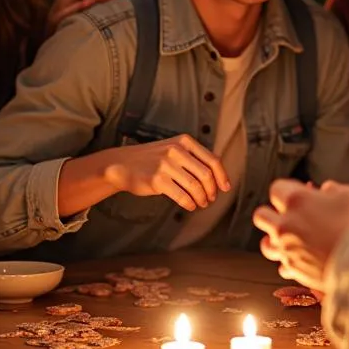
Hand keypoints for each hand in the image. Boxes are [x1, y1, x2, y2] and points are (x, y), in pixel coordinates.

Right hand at [103, 134, 230, 210]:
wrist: (122, 164)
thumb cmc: (152, 159)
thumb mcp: (173, 148)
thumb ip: (193, 157)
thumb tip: (217, 176)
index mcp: (184, 142)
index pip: (212, 160)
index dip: (222, 176)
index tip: (225, 188)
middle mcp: (176, 150)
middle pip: (206, 174)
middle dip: (212, 190)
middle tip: (211, 199)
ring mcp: (166, 165)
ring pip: (195, 186)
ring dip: (202, 199)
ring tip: (201, 203)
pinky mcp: (157, 180)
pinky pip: (181, 196)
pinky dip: (190, 203)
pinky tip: (190, 206)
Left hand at [253, 179, 348, 289]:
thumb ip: (334, 190)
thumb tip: (326, 190)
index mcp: (296, 200)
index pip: (276, 188)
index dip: (288, 190)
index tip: (301, 193)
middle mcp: (285, 224)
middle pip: (261, 216)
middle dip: (272, 214)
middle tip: (289, 215)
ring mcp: (287, 249)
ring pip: (265, 244)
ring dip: (274, 240)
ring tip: (287, 239)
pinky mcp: (295, 270)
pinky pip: (282, 266)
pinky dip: (289, 263)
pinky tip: (300, 259)